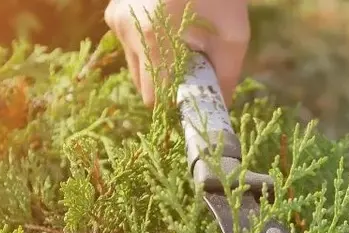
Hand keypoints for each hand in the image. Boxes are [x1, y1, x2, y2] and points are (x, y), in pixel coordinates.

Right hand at [105, 0, 249, 106]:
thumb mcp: (233, 32)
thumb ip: (227, 75)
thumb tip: (221, 107)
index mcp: (153, 40)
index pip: (154, 97)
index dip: (175, 101)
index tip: (193, 94)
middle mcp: (127, 31)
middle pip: (142, 84)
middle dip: (167, 83)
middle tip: (193, 65)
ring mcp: (117, 19)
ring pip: (135, 64)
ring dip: (158, 64)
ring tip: (183, 40)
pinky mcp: (114, 10)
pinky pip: (131, 43)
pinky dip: (150, 44)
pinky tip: (169, 25)